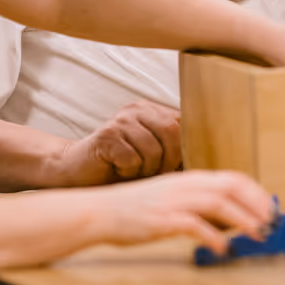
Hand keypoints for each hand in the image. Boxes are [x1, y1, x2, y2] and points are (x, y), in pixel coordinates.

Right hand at [49, 100, 184, 185]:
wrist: (76, 171)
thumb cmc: (119, 168)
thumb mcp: (152, 157)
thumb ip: (175, 154)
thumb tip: (208, 164)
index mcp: (152, 110)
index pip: (183, 124)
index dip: (186, 149)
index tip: (179, 168)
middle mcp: (138, 109)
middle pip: (173, 132)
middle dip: (168, 161)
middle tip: (154, 175)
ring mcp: (121, 120)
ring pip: (153, 149)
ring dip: (146, 171)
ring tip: (132, 173)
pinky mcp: (107, 136)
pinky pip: (132, 159)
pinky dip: (128, 172)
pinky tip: (117, 170)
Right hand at [94, 169, 275, 254]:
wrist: (99, 212)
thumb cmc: (133, 209)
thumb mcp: (169, 197)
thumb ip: (195, 202)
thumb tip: (225, 217)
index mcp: (188, 179)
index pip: (231, 178)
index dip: (255, 192)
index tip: (269, 207)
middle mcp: (184, 186)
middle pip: (230, 186)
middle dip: (256, 203)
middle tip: (271, 221)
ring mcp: (173, 201)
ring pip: (218, 202)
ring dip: (243, 218)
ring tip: (258, 233)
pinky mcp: (162, 220)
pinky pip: (194, 225)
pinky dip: (213, 236)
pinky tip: (223, 248)